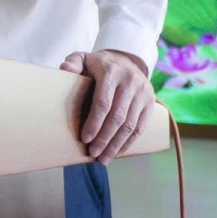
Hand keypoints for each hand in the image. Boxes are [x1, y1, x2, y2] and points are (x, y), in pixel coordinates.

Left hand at [61, 49, 154, 164]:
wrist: (127, 60)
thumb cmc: (99, 65)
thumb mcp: (84, 58)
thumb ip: (73, 62)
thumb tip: (64, 69)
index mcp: (112, 72)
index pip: (103, 102)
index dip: (94, 123)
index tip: (85, 139)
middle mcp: (130, 82)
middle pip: (117, 117)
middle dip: (104, 138)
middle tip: (93, 153)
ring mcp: (143, 93)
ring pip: (130, 125)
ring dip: (116, 145)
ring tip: (104, 159)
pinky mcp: (151, 103)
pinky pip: (140, 127)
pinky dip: (129, 142)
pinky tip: (117, 152)